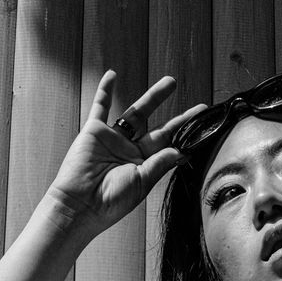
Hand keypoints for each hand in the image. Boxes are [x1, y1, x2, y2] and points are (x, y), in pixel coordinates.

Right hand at [41, 71, 204, 236]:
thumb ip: (159, 163)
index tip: (202, 120)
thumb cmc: (110, 202)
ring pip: (136, 113)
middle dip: (176, 114)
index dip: (184, 132)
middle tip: (197, 105)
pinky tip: (112, 75)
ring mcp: (113, 139)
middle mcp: (130, 151)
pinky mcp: (94, 132)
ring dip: (153, 98)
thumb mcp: (141, 182)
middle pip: (157, 127)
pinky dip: (104, 91)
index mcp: (143, 165)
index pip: (168, 144)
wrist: (80, 205)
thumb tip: (179, 149)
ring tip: (171, 83)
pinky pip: (100, 107)